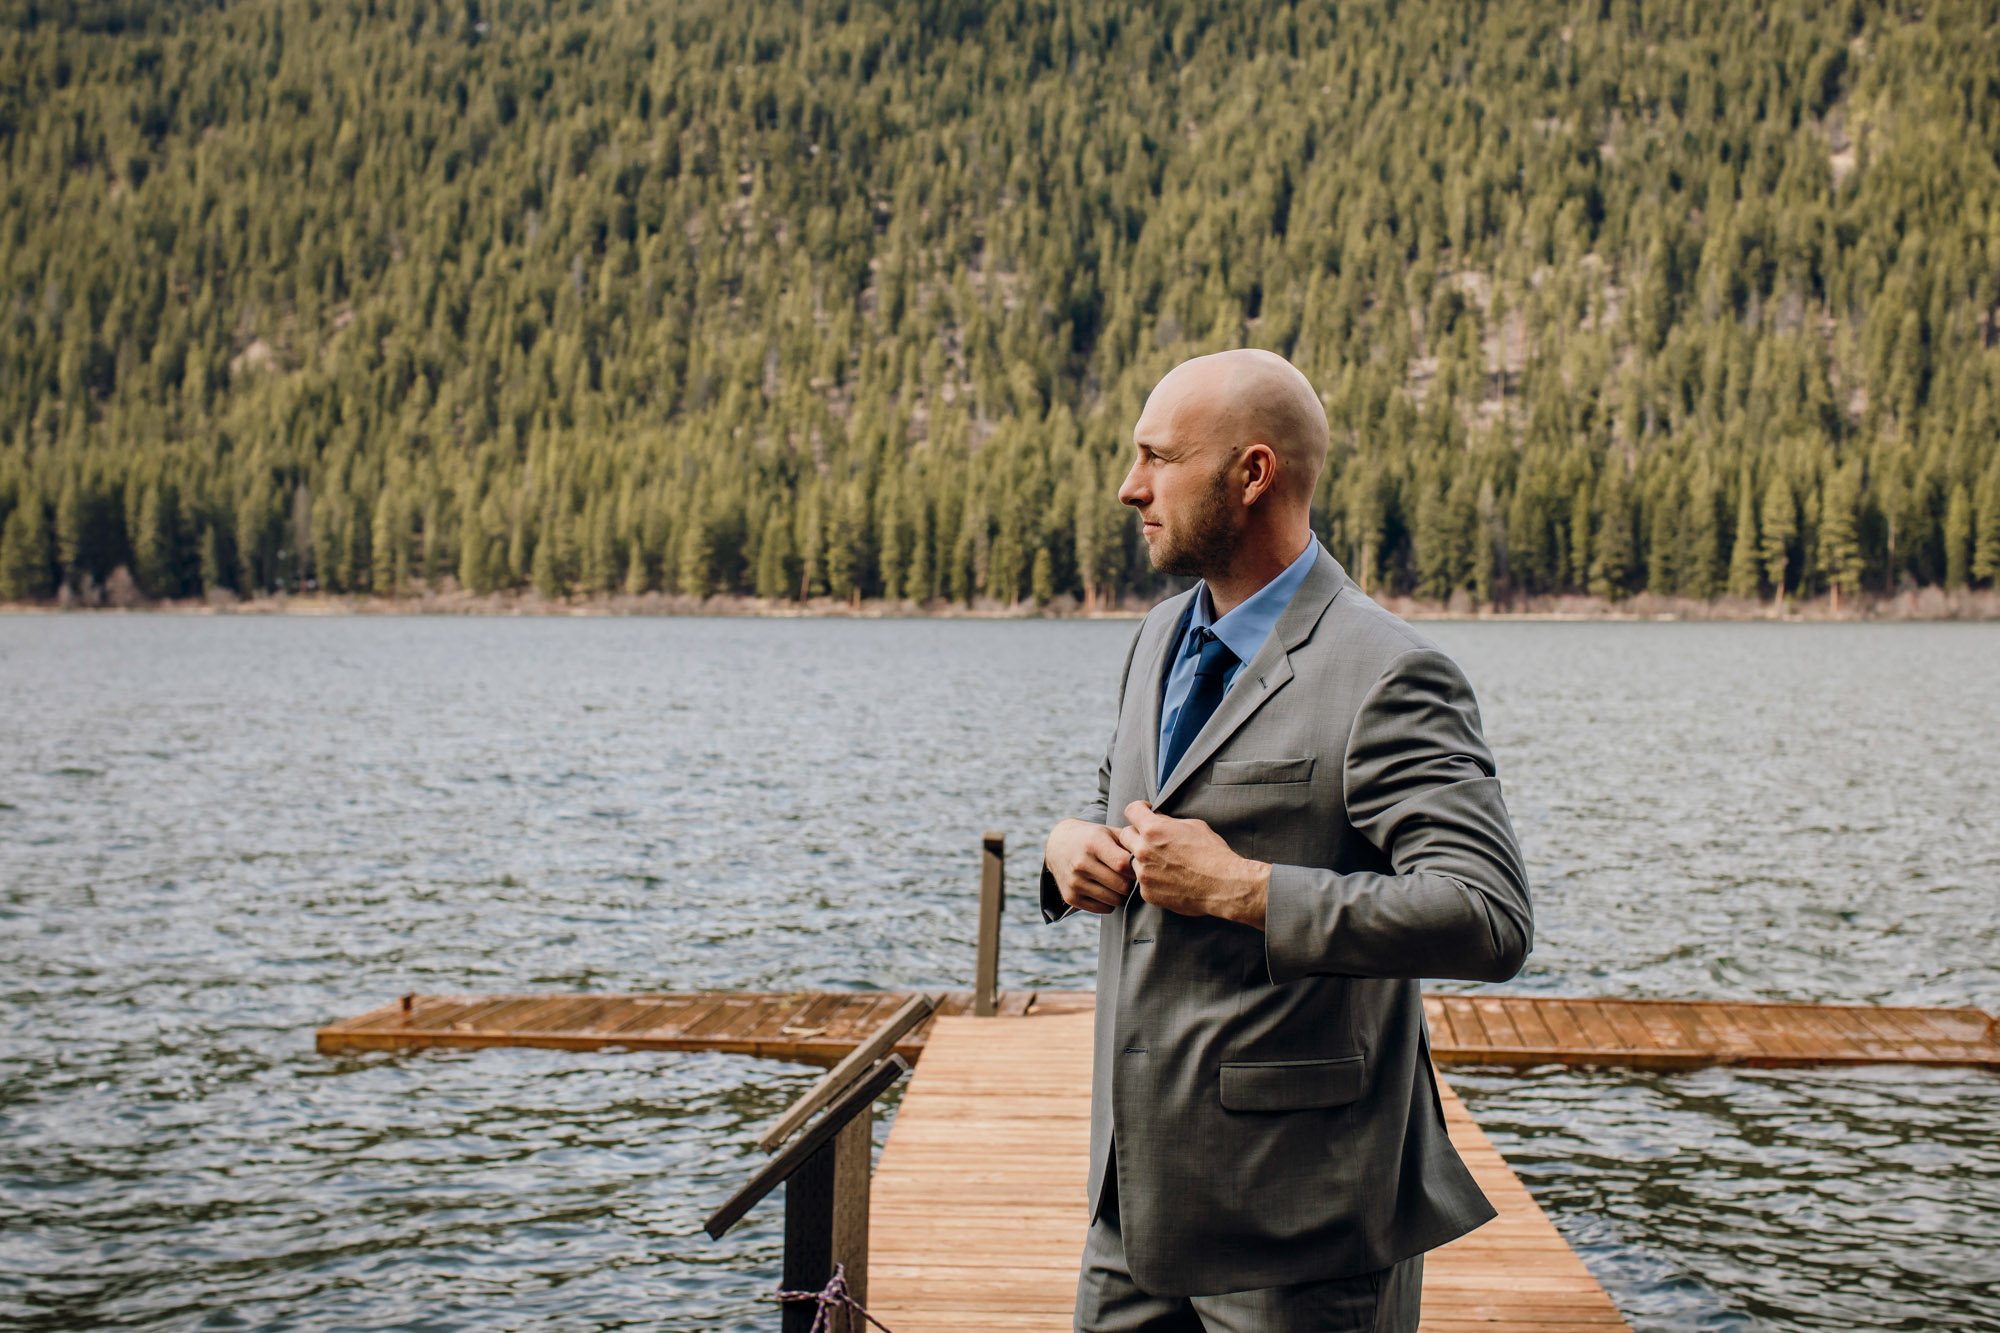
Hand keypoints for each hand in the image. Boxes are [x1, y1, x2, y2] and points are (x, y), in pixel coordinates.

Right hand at [1044, 818, 1136, 914]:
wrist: (1058, 845)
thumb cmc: (1092, 838)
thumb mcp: (1109, 832)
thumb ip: (1131, 842)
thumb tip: (1154, 856)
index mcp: (1093, 843)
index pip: (1123, 865)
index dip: (1136, 868)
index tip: (1138, 866)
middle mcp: (1081, 863)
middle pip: (1121, 886)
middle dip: (1131, 883)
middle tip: (1130, 877)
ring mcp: (1074, 882)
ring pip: (1114, 900)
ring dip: (1122, 894)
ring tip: (1119, 883)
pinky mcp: (1071, 897)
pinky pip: (1103, 909)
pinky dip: (1110, 903)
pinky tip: (1107, 890)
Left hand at [1115, 801, 1269, 928]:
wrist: (1224, 886)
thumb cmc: (1213, 853)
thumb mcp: (1193, 826)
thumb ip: (1168, 822)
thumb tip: (1156, 818)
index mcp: (1153, 830)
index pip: (1131, 810)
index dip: (1139, 809)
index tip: (1145, 813)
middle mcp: (1144, 851)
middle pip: (1125, 835)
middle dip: (1137, 834)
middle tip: (1153, 839)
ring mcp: (1144, 874)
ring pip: (1133, 860)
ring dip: (1144, 858)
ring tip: (1165, 862)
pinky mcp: (1148, 893)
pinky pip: (1142, 881)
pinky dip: (1152, 879)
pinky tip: (1170, 879)